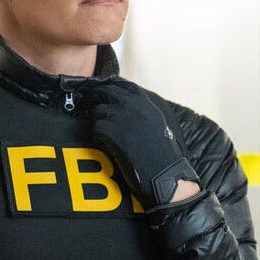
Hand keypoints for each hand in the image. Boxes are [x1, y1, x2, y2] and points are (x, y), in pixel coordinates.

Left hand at [89, 80, 199, 209]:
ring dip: (99, 123)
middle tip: (98, 116)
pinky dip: (98, 138)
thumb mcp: (157, 123)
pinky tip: (107, 147)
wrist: (164, 174)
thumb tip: (123, 106)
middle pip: (105, 92)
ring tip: (108, 137)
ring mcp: (121, 116)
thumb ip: (141, 111)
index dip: (109, 90)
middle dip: (98, 102)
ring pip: (97, 111)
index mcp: (146, 102)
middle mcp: (133, 104)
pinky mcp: (111, 130)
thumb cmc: (163, 154)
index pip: (121, 85)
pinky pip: (95, 129)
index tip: (104, 96)